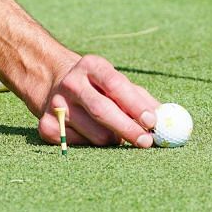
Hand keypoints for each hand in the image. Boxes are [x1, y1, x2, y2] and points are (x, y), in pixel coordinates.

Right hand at [35, 54, 159, 147]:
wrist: (54, 84)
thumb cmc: (97, 86)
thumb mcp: (116, 82)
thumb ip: (140, 98)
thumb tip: (164, 117)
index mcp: (91, 65)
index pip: (115, 85)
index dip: (135, 105)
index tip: (152, 121)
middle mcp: (71, 82)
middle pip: (102, 110)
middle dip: (129, 129)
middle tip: (147, 142)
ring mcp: (57, 105)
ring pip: (96, 135)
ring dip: (113, 139)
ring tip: (114, 131)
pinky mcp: (46, 126)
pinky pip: (81, 146)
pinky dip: (93, 144)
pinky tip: (90, 132)